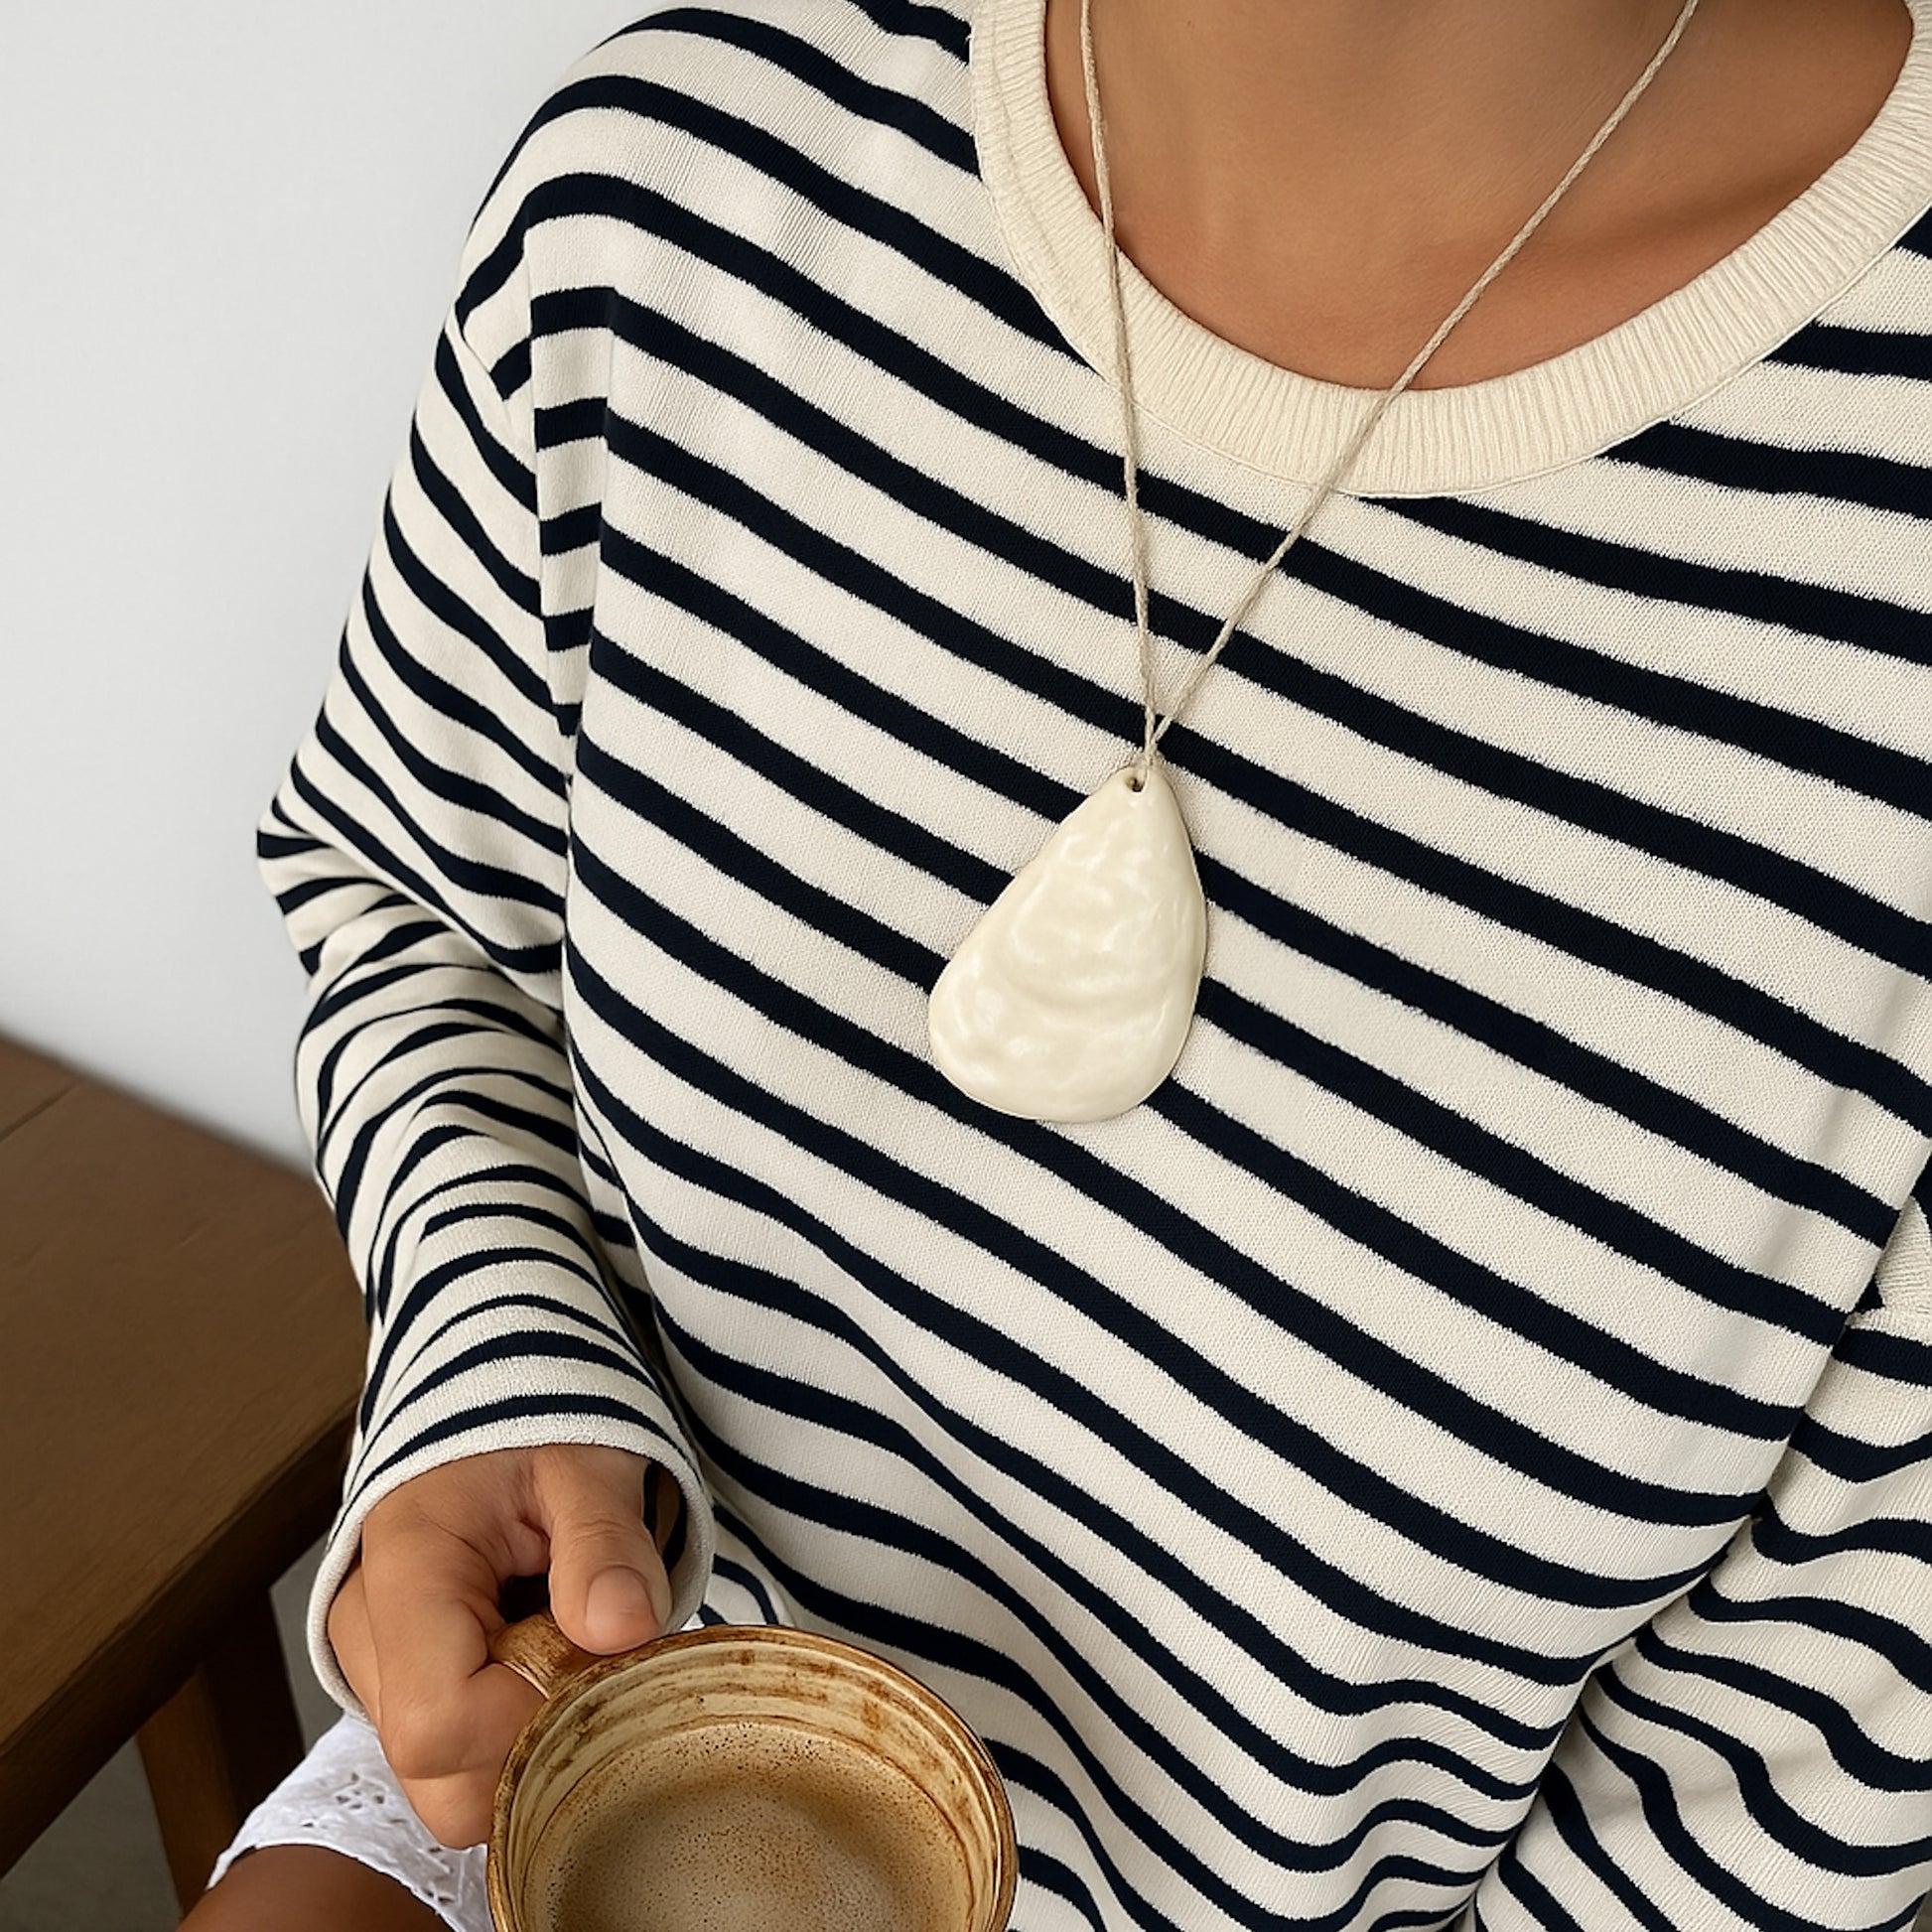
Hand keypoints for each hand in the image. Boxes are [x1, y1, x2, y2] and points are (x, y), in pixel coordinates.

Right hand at [326, 1442, 670, 1847]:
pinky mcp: (410, 1698)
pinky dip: (524, 1735)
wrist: (496, 1429)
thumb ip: (604, 1541)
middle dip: (542, 1749)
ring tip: (568, 1646)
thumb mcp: (585, 1464)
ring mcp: (382, 1681)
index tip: (600, 1655)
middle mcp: (369, 1643)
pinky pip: (468, 1766)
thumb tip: (623, 1628)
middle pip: (443, 1784)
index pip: (439, 1721)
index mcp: (402, 1573)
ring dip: (536, 1744)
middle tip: (592, 1654)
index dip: (536, 1716)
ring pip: (458, 1793)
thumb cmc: (535, 1436)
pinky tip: (548, 1660)